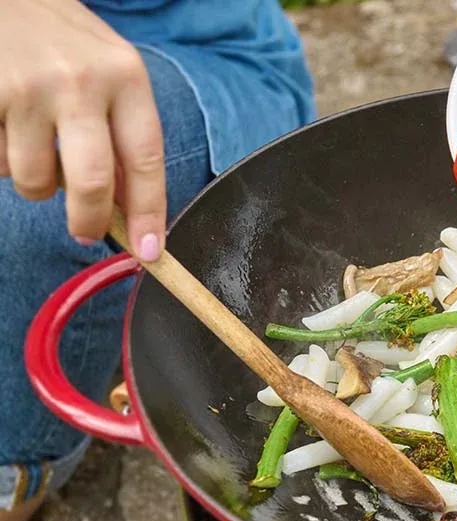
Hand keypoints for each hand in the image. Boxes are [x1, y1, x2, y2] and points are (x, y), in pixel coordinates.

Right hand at [0, 0, 165, 260]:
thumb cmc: (60, 39)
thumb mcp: (108, 70)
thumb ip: (122, 129)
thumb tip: (129, 207)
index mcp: (125, 75)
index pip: (147, 158)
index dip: (149, 213)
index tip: (149, 252)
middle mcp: (80, 82)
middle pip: (92, 182)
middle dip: (89, 220)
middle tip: (85, 231)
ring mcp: (27, 89)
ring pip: (35, 180)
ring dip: (34, 180)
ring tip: (33, 144)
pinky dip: (0, 157)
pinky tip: (5, 124)